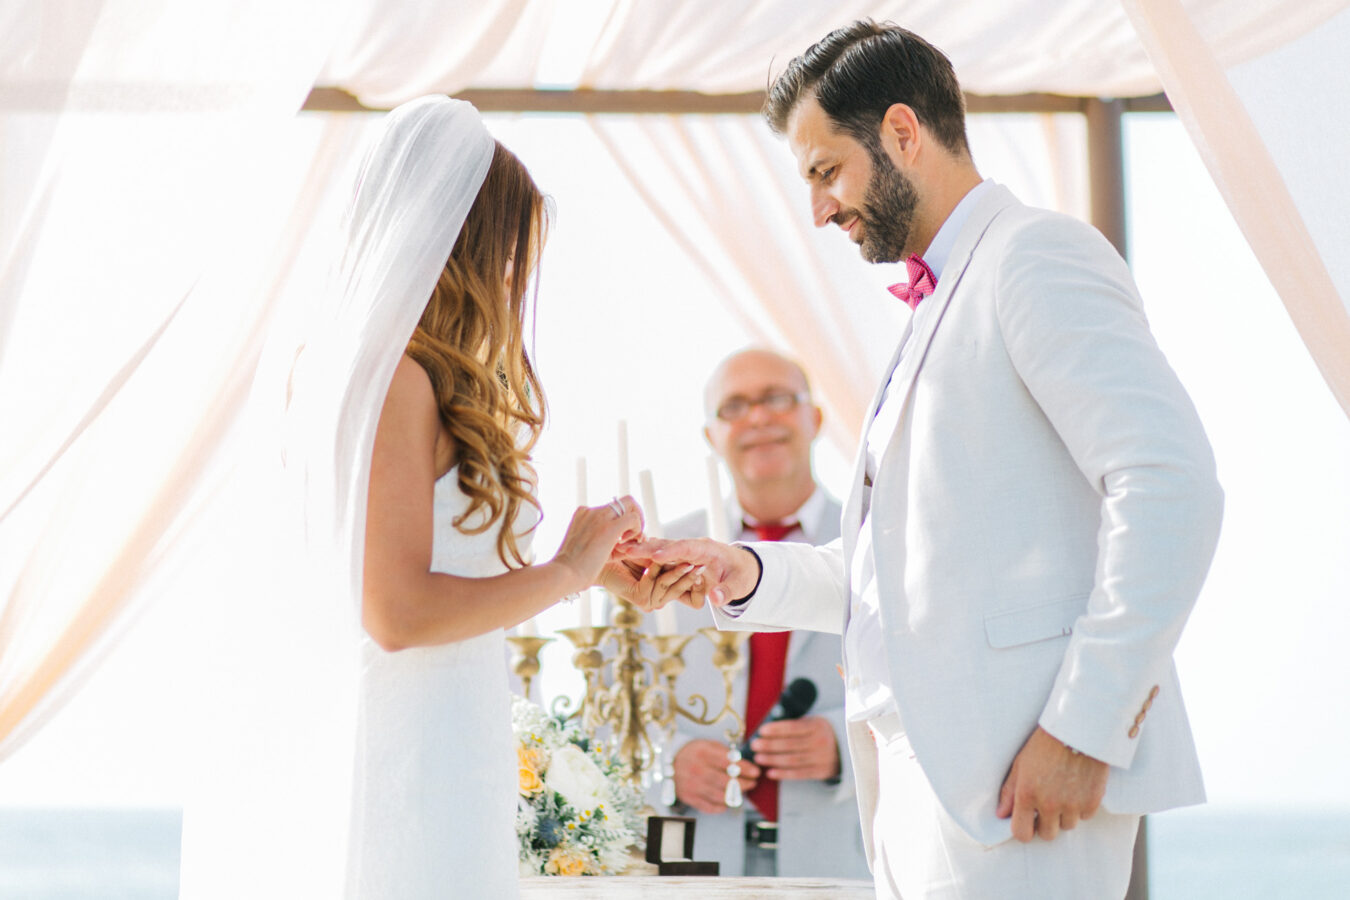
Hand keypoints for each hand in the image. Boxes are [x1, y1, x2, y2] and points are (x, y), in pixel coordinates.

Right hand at [551, 496, 642, 593]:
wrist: (563, 575)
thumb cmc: (572, 570)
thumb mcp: (587, 550)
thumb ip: (603, 542)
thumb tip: (626, 544)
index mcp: (583, 514)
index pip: (611, 508)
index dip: (622, 521)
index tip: (623, 539)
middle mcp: (591, 511)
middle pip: (624, 502)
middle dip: (635, 515)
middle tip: (636, 536)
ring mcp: (599, 517)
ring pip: (630, 505)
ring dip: (638, 522)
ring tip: (633, 543)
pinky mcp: (608, 528)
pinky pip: (633, 519)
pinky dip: (637, 530)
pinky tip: (626, 546)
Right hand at [619, 538, 759, 609]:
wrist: (741, 567)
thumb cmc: (741, 575)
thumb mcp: (740, 584)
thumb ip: (727, 591)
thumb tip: (715, 598)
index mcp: (707, 549)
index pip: (687, 548)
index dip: (670, 552)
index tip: (654, 555)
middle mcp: (691, 548)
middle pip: (666, 546)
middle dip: (646, 548)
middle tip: (624, 549)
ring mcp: (682, 553)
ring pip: (657, 550)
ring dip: (638, 550)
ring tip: (617, 551)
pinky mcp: (676, 560)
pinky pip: (657, 558)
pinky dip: (641, 556)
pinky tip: (621, 554)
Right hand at [672, 739, 759, 814]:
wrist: (667, 765)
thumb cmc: (693, 754)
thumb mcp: (707, 745)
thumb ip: (724, 752)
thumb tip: (743, 762)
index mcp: (703, 753)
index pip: (729, 763)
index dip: (745, 768)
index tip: (756, 772)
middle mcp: (697, 770)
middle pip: (726, 781)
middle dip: (744, 784)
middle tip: (753, 783)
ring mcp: (693, 786)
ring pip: (720, 796)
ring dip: (735, 796)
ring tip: (742, 792)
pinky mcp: (690, 798)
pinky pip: (710, 807)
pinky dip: (722, 807)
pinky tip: (728, 801)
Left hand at [750, 716, 840, 781]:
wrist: (846, 748)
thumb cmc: (820, 732)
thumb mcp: (813, 722)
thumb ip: (795, 722)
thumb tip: (769, 724)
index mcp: (818, 725)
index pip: (793, 728)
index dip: (776, 729)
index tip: (761, 731)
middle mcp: (821, 742)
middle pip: (790, 745)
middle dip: (769, 745)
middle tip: (754, 745)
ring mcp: (822, 758)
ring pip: (792, 760)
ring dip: (773, 760)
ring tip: (758, 758)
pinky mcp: (821, 772)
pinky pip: (799, 774)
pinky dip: (783, 774)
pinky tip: (770, 773)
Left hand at [996, 726, 1108, 841]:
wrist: (1077, 730)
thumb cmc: (1044, 744)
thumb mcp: (1020, 764)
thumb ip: (1009, 792)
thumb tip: (1001, 814)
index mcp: (1027, 795)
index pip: (1022, 833)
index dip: (1024, 830)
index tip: (1027, 822)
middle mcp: (1050, 804)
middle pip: (1047, 835)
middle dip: (1045, 824)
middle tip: (1046, 807)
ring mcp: (1072, 805)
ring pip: (1067, 826)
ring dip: (1064, 815)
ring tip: (1063, 792)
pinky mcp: (1092, 802)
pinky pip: (1085, 816)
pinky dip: (1081, 807)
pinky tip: (1077, 788)